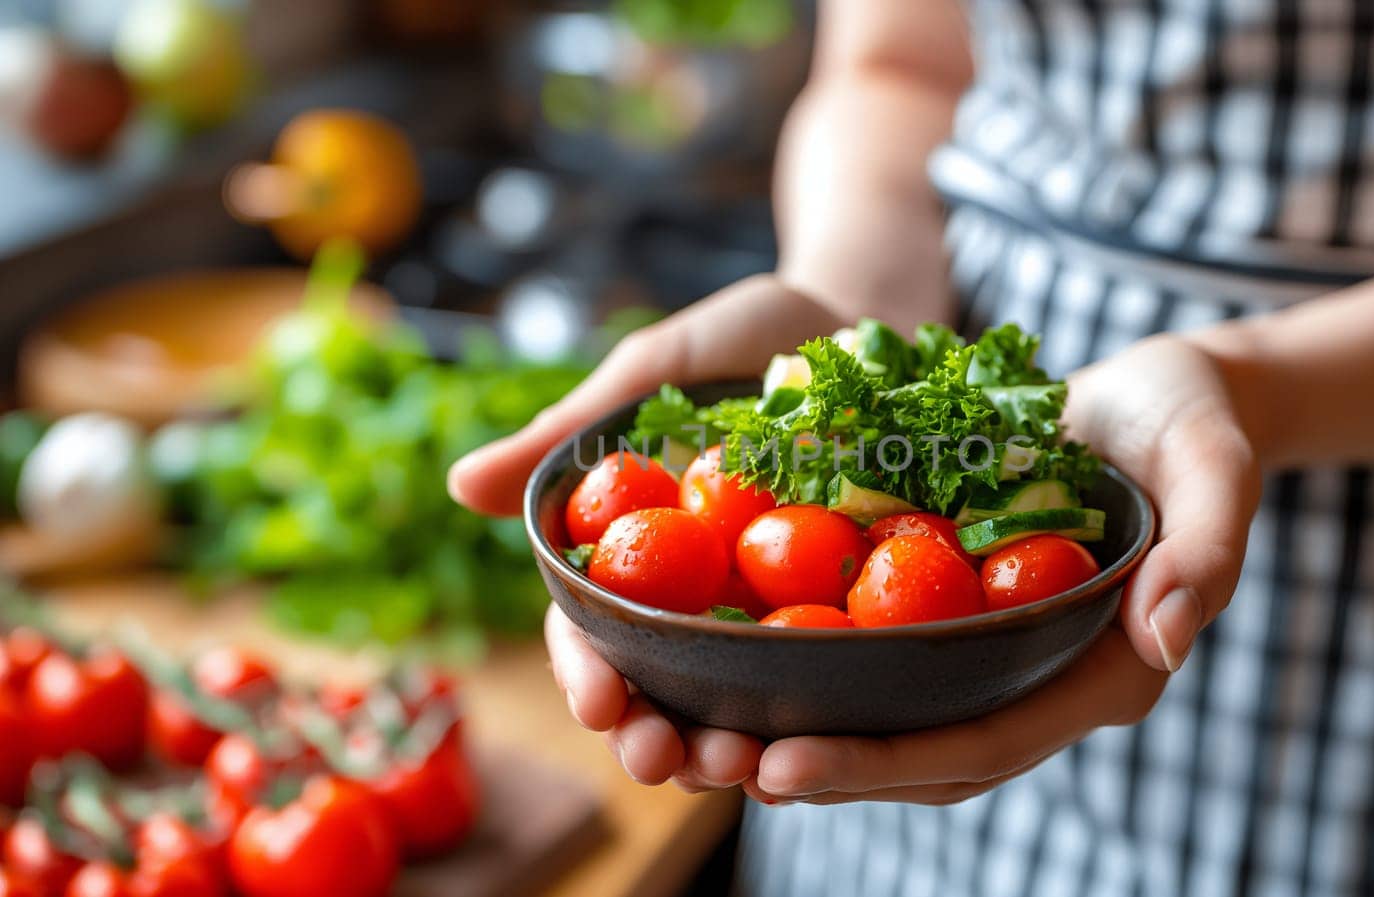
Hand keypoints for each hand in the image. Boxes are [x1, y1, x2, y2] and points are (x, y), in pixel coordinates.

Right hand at [447, 274, 841, 791]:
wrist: (863, 311)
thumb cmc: (742, 336)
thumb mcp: (652, 374)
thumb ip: (567, 433)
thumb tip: (456, 485)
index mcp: (637, 549)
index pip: (594, 632)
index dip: (587, 675)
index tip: (598, 706)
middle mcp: (697, 592)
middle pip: (663, 686)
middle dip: (657, 735)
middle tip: (670, 760)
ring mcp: (775, 605)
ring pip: (741, 699)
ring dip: (737, 745)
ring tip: (752, 771)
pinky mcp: (852, 605)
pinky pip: (834, 670)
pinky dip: (823, 713)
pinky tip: (828, 743)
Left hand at [726, 334, 1263, 804]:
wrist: (1161, 400)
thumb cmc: (1196, 427)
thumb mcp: (1216, 466)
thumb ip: (1208, 549)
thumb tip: (1166, 639)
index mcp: (1100, 675)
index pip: (984, 742)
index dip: (884, 763)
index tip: (787, 764)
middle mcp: (1038, 680)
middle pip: (919, 755)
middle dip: (817, 769)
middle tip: (709, 764)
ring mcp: (995, 651)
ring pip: (888, 718)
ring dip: (797, 731)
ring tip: (697, 733)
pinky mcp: (958, 612)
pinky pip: (876, 654)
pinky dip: (807, 662)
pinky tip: (730, 649)